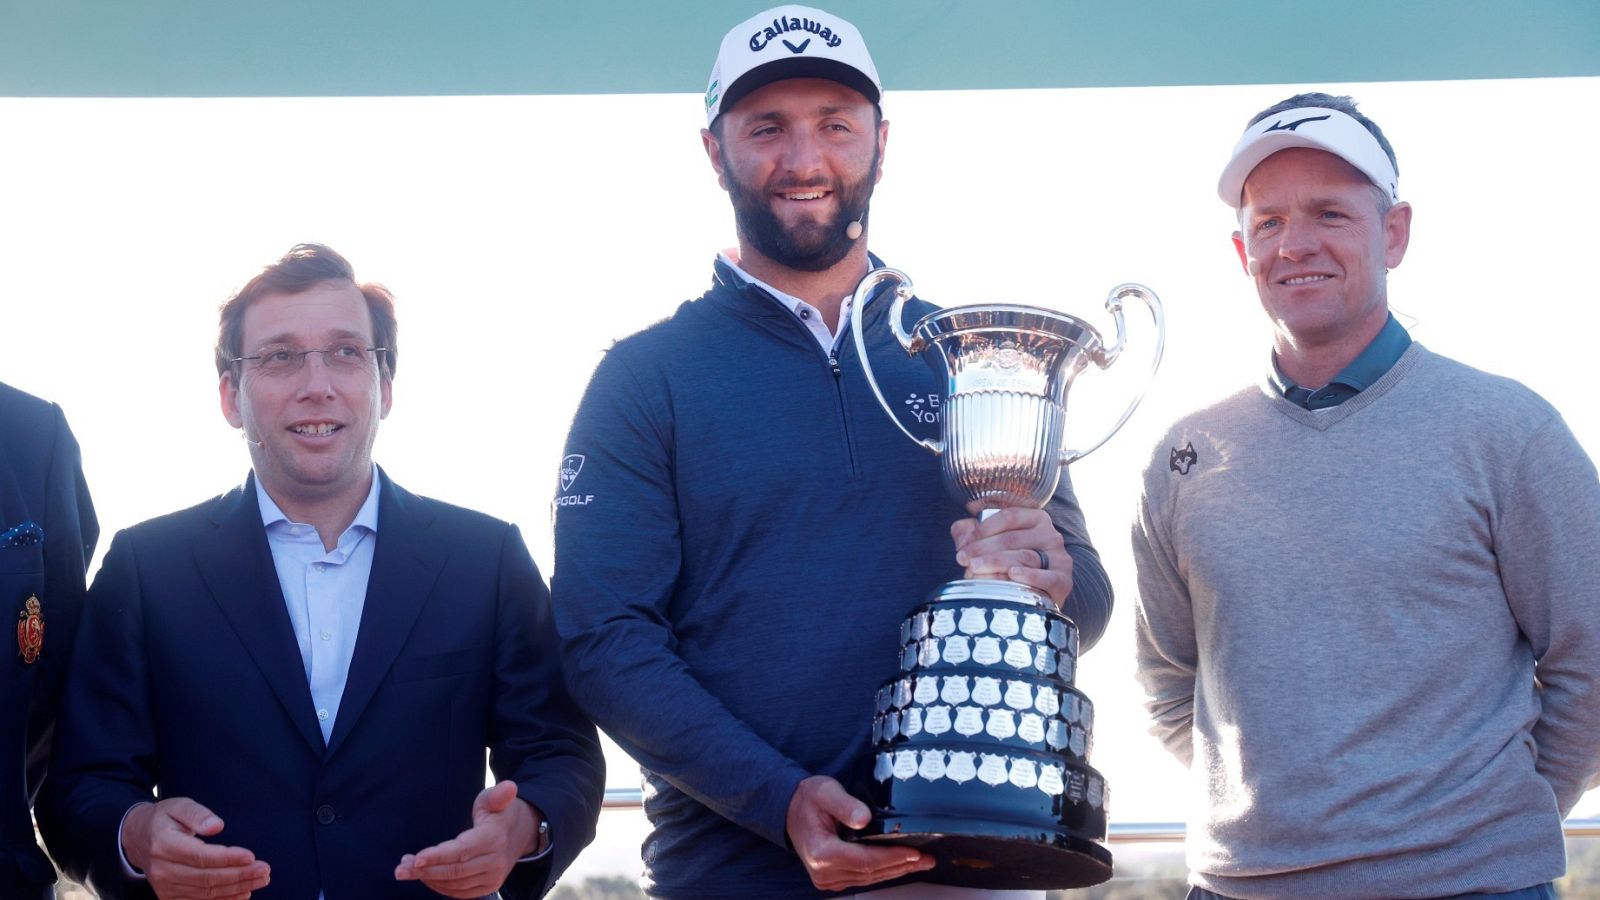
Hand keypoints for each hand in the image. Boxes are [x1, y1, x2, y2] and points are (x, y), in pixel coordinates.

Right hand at [121, 798, 269, 899]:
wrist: (137, 839)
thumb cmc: (164, 819)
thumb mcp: (178, 806)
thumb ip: (197, 813)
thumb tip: (217, 826)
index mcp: (164, 845)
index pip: (200, 856)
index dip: (227, 859)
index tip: (251, 856)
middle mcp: (163, 870)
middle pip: (206, 877)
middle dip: (239, 875)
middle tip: (265, 869)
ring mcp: (165, 887)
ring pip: (205, 893)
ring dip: (236, 888)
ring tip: (261, 880)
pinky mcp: (169, 896)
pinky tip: (244, 894)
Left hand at [394, 780, 538, 897]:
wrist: (521, 833)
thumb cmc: (500, 813)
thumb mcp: (496, 799)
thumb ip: (498, 794)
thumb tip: (510, 786)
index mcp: (494, 839)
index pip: (461, 851)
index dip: (437, 856)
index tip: (415, 858)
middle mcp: (495, 862)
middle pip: (454, 871)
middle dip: (424, 871)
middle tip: (400, 869)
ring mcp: (493, 877)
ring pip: (454, 884)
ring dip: (428, 878)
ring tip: (407, 869)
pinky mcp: (489, 887)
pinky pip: (460, 892)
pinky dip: (440, 887)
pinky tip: (425, 877)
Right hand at [785, 775, 932, 890]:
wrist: (790, 811)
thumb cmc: (807, 800)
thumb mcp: (824, 791)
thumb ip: (845, 804)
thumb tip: (864, 818)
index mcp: (821, 852)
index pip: (864, 860)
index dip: (891, 857)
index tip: (913, 852)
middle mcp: (824, 872)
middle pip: (870, 873)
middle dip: (901, 865)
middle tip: (926, 859)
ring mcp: (828, 878)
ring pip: (869, 879)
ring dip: (895, 870)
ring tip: (920, 862)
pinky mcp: (833, 879)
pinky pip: (862, 878)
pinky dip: (882, 871)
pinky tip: (898, 865)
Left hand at [952, 506, 1074, 607]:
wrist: (1038, 594)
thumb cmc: (1010, 563)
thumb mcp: (989, 542)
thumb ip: (971, 532)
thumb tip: (963, 535)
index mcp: (1035, 519)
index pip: (1009, 516)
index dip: (984, 528)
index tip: (965, 544)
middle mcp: (1051, 535)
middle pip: (1012, 538)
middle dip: (983, 549)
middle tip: (964, 560)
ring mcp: (1059, 558)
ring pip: (1024, 556)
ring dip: (996, 562)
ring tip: (975, 569)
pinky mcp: (1063, 581)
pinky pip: (1046, 577)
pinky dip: (1029, 576)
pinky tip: (1012, 574)